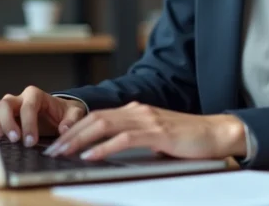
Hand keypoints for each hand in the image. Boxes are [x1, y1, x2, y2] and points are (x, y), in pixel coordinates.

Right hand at [0, 86, 86, 146]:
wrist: (57, 113)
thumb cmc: (64, 113)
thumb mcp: (74, 114)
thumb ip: (71, 120)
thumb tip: (64, 129)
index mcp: (35, 95)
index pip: (28, 106)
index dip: (28, 123)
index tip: (30, 141)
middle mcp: (18, 98)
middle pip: (6, 104)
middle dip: (8, 122)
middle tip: (15, 140)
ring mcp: (8, 107)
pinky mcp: (1, 117)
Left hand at [44, 101, 245, 160]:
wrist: (215, 133)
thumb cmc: (187, 139)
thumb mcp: (155, 137)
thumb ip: (135, 138)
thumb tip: (110, 150)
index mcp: (136, 111)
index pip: (97, 117)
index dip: (75, 129)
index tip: (58, 143)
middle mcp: (138, 111)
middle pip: (95, 118)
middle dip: (70, 134)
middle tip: (52, 149)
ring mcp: (148, 120)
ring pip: (105, 126)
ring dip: (80, 140)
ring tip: (64, 152)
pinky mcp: (158, 133)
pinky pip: (124, 139)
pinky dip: (104, 147)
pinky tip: (91, 156)